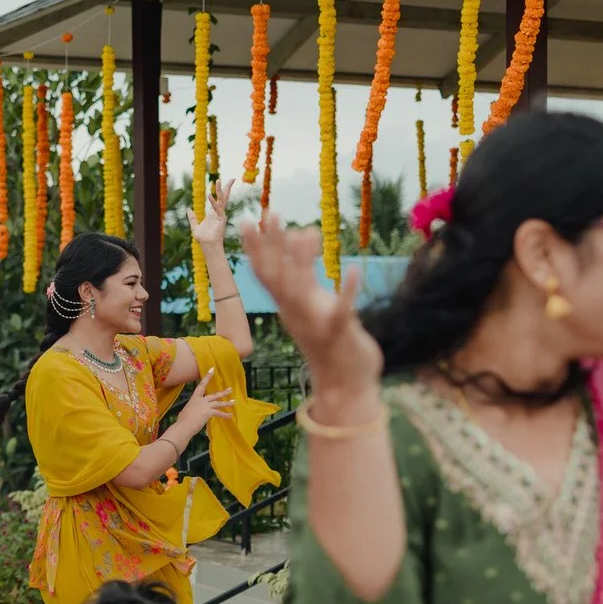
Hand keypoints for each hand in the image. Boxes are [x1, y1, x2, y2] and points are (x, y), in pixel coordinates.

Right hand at [176, 370, 234, 435]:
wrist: (184, 425)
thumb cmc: (182, 420)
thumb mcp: (185, 412)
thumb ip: (189, 410)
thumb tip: (188, 413)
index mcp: (194, 399)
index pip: (201, 385)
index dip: (207, 377)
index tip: (212, 369)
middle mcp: (201, 401)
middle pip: (213, 395)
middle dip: (222, 393)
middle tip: (230, 389)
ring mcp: (205, 406)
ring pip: (218, 403)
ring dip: (226, 403)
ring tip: (233, 402)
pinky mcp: (209, 412)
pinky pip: (219, 413)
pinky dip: (225, 415)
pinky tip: (230, 416)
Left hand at [192, 179, 234, 252]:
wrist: (207, 246)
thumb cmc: (203, 238)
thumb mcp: (195, 226)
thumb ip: (192, 217)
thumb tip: (188, 209)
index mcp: (213, 213)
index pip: (219, 199)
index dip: (221, 191)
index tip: (222, 182)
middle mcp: (219, 213)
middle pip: (224, 197)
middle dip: (227, 188)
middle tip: (233, 178)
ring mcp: (221, 215)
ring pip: (222, 200)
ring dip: (220, 190)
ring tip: (219, 180)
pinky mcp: (221, 219)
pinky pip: (217, 208)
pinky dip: (213, 202)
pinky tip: (209, 196)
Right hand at [239, 205, 381, 402]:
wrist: (344, 389)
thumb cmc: (330, 343)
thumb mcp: (311, 306)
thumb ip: (303, 277)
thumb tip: (297, 237)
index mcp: (288, 306)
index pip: (264, 273)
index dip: (255, 248)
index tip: (248, 220)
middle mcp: (296, 314)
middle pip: (277, 277)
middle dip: (273, 246)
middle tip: (271, 214)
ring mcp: (316, 324)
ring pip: (302, 290)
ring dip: (303, 261)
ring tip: (308, 231)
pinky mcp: (341, 334)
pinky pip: (342, 311)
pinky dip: (346, 291)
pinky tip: (354, 270)